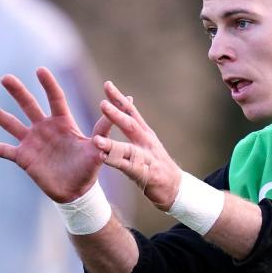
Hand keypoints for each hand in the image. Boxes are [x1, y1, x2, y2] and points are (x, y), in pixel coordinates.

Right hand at [0, 68, 104, 202]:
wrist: (76, 192)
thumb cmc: (89, 169)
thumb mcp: (98, 148)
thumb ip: (104, 129)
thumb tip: (124, 106)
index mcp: (63, 123)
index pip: (55, 99)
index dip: (48, 85)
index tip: (40, 69)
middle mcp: (45, 129)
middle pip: (29, 105)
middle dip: (17, 92)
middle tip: (5, 78)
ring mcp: (32, 142)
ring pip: (11, 124)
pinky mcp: (24, 158)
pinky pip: (4, 150)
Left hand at [91, 81, 181, 209]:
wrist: (175, 188)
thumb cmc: (157, 165)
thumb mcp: (147, 143)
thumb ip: (135, 129)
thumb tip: (123, 111)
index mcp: (145, 133)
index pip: (131, 112)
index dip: (120, 99)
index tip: (107, 84)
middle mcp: (147, 142)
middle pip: (131, 125)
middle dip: (116, 114)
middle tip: (102, 103)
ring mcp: (147, 158)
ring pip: (128, 149)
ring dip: (112, 145)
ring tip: (96, 140)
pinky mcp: (145, 174)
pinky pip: (128, 168)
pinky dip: (116, 164)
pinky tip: (104, 159)